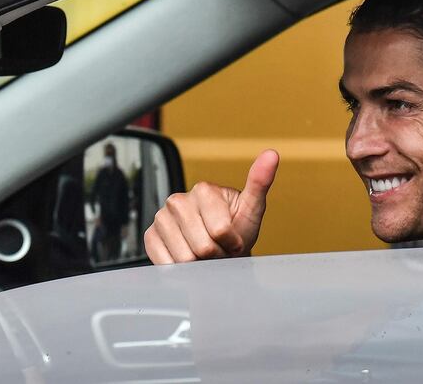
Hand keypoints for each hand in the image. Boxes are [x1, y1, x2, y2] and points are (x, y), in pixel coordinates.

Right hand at [144, 150, 278, 264]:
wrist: (218, 247)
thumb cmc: (237, 228)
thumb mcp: (253, 208)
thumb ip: (260, 182)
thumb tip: (272, 154)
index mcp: (204, 189)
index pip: (221, 232)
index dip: (232, 244)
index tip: (234, 239)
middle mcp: (178, 199)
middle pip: (202, 247)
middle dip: (216, 255)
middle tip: (220, 248)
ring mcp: (161, 217)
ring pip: (184, 258)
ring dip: (200, 265)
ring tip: (206, 253)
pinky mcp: (150, 236)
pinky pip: (165, 263)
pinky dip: (180, 268)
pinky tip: (188, 256)